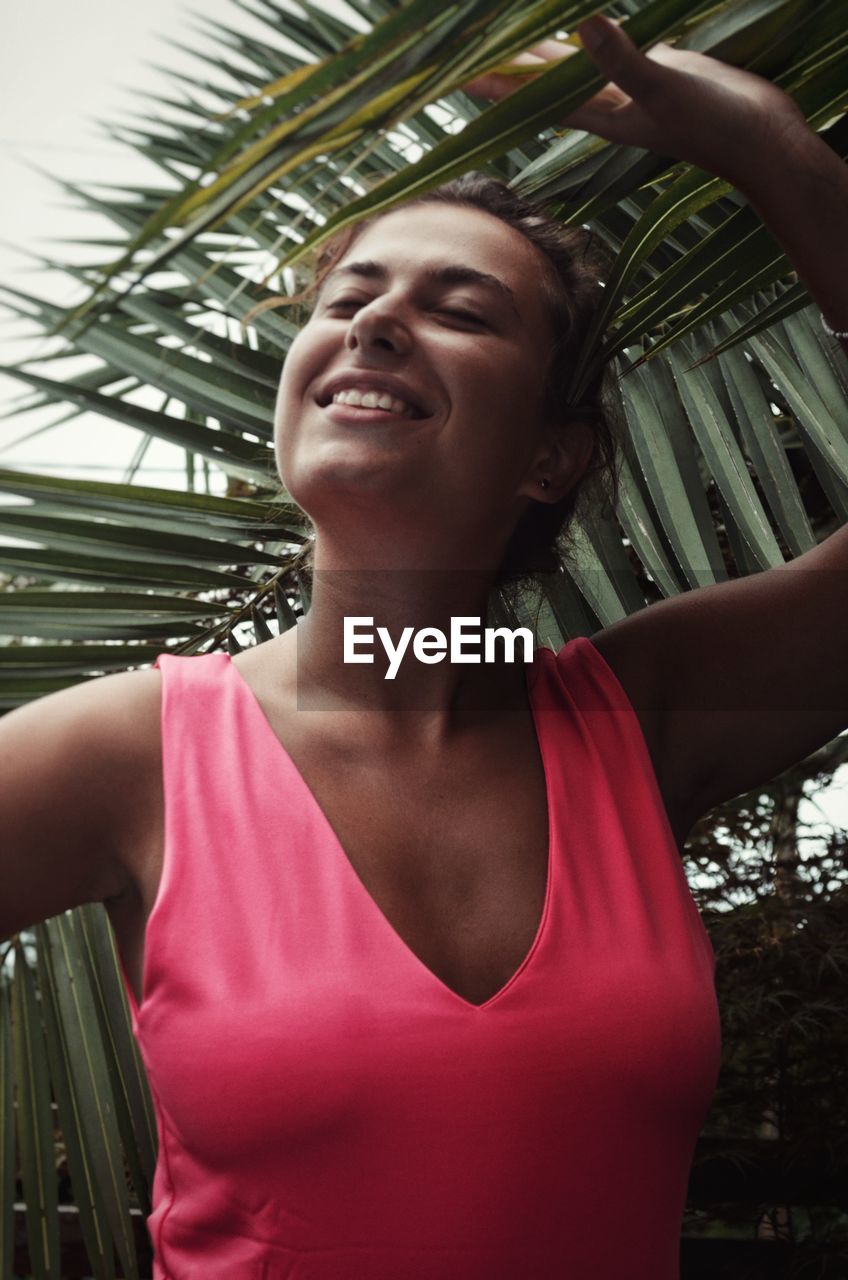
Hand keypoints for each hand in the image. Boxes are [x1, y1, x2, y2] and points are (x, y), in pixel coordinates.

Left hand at [465, 14, 811, 191]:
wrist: (758, 138)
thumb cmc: (713, 125)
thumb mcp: (665, 87)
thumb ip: (623, 60)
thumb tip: (583, 24)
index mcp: (601, 112)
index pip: (539, 94)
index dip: (501, 83)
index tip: (462, 76)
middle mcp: (608, 101)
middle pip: (547, 81)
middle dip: (511, 69)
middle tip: (470, 57)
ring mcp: (631, 86)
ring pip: (575, 64)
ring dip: (544, 53)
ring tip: (510, 40)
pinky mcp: (656, 69)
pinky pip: (610, 51)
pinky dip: (592, 39)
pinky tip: (581, 28)